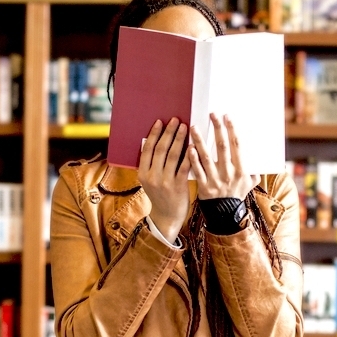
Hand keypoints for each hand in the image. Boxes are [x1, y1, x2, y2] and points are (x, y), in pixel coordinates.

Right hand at [138, 117, 191, 242]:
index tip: (160, 122)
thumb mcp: (149, 181)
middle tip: (175, 120)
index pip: (147, 149)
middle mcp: (152, 176)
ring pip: (172, 155)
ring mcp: (165, 182)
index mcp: (142, 173)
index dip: (154, 134)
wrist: (166, 217)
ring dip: (179, 139)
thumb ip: (150, 164)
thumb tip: (154, 142)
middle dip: (168, 132)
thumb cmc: (160, 196)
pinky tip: (193, 145)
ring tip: (185, 127)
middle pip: (160, 149)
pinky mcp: (178, 186)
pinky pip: (184, 167)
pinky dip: (189, 155)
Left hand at [189, 113, 260, 199]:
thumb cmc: (237, 195)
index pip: (237, 146)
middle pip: (222, 147)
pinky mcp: (203, 186)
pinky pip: (197, 170)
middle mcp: (228, 173)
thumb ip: (254, 169)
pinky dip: (193, 159)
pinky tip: (189, 147)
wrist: (225, 214)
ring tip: (194, 127)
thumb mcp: (250, 183)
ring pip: (206, 156)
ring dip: (200, 141)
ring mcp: (215, 180)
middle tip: (212, 115)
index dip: (232, 130)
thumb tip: (260, 154)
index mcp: (241, 170)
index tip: (227, 117)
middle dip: (217, 129)